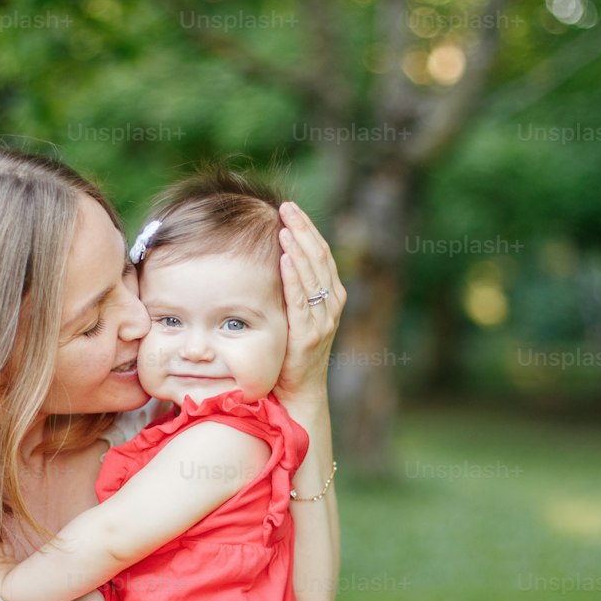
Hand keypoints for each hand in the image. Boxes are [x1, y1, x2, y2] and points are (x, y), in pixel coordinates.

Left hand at [273, 202, 346, 406]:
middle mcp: (331, 305)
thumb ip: (288, 290)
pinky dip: (294, 277)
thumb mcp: (292, 316)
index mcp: (330, 296)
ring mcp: (323, 320)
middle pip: (320, 257)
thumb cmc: (290, 354)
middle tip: (286, 206)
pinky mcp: (308, 335)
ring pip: (313, 275)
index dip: (307, 228)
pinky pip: (301, 300)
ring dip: (298, 246)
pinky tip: (285, 257)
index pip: (321, 253)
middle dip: (303, 229)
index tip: (290, 208)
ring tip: (284, 224)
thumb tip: (270, 259)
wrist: (298, 393)